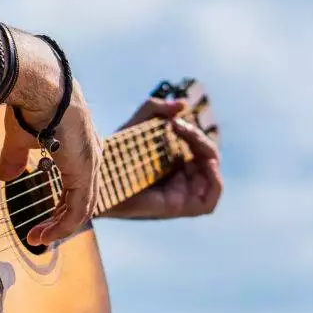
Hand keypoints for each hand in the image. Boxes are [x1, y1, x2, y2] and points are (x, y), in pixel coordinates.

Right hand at [0, 75, 101, 245]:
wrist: (39, 84)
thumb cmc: (31, 102)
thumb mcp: (21, 137)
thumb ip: (15, 159)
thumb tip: (5, 177)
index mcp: (81, 148)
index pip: (79, 185)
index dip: (62, 206)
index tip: (44, 221)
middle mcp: (92, 157)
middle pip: (83, 200)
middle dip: (60, 220)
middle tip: (40, 235)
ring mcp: (91, 164)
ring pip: (82, 208)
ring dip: (59, 227)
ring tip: (38, 238)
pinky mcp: (84, 170)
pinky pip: (77, 208)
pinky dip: (61, 225)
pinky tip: (44, 234)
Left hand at [102, 98, 222, 219]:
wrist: (97, 177)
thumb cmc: (115, 153)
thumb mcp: (137, 123)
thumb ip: (156, 108)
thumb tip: (183, 104)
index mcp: (173, 164)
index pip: (200, 150)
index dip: (195, 135)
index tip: (176, 121)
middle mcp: (179, 181)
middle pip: (208, 160)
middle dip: (199, 139)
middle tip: (179, 126)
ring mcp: (180, 196)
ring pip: (212, 175)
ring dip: (207, 152)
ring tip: (188, 136)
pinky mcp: (178, 208)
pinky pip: (208, 202)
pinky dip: (215, 181)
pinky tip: (204, 162)